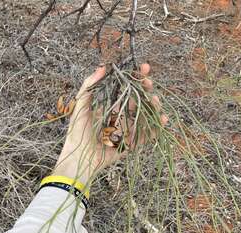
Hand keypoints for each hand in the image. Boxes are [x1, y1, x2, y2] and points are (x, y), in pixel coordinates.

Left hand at [52, 64, 167, 185]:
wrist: (79, 157)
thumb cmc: (77, 131)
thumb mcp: (80, 105)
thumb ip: (90, 85)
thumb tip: (103, 67)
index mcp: (111, 106)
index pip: (127, 88)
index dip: (136, 78)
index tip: (143, 67)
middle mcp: (121, 116)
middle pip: (139, 100)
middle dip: (146, 90)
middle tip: (148, 82)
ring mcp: (128, 130)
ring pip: (146, 115)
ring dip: (154, 107)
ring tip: (156, 100)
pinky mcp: (131, 144)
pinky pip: (147, 135)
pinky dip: (157, 128)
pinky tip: (163, 119)